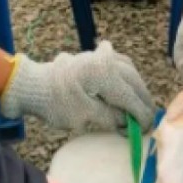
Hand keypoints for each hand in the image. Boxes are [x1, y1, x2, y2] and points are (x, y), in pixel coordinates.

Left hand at [0, 41, 153, 132]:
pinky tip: (128, 86)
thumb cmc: (55, 103)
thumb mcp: (83, 116)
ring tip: (140, 104)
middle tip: (148, 118)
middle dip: (142, 100)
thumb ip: (110, 117)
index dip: (141, 113)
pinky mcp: (93, 57)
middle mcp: (104, 59)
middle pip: (132, 80)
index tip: (149, 127)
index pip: (129, 96)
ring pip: (128, 69)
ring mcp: (98, 55)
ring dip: (136, 86)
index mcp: (102, 73)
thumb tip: (128, 121)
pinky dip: (127, 75)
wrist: (33, 86)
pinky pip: (118, 63)